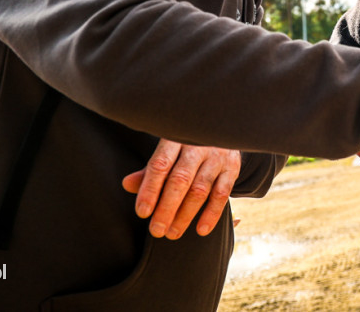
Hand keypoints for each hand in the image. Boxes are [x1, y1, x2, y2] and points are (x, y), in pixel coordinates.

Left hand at [121, 139, 240, 238]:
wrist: (223, 127)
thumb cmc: (187, 144)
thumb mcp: (168, 150)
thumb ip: (151, 169)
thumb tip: (127, 184)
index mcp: (176, 137)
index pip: (160, 165)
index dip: (150, 190)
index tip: (142, 213)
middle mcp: (198, 145)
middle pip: (180, 180)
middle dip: (166, 208)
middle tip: (156, 231)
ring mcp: (217, 156)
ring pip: (200, 189)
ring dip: (185, 214)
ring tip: (173, 233)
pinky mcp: (232, 167)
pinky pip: (222, 194)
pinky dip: (212, 214)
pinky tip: (201, 230)